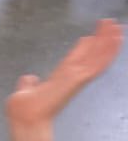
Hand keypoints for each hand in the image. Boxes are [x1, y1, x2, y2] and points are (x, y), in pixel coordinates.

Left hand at [5, 19, 122, 130]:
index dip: (85, 47)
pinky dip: (108, 51)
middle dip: (101, 39)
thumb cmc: (24, 108)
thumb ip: (28, 84)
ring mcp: (77, 78)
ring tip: (116, 26)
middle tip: (111, 24)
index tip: (90, 36)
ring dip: (108, 41)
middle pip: (91, 54)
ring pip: (98, 56)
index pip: (76, 59)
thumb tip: (28, 78)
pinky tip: (115, 39)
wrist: (25, 116)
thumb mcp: (25, 91)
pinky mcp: (80, 79)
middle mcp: (71, 77)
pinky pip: (98, 63)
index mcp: (60, 79)